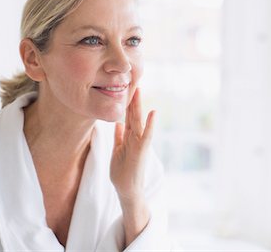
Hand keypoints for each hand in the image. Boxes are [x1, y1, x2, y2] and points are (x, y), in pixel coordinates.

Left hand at [110, 87, 155, 203]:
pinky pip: (146, 135)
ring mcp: (139, 143)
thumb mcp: (117, 150)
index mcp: (128, 137)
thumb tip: (117, 123)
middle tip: (133, 81)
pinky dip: (150, 124)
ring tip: (139, 91)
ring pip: (138, 121)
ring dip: (138, 106)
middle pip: (133, 115)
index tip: (125, 88)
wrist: (127, 190)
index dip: (126, 103)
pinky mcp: (142, 151)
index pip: (127, 116)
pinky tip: (153, 113)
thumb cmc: (122, 172)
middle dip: (132, 100)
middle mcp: (135, 138)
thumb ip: (118, 137)